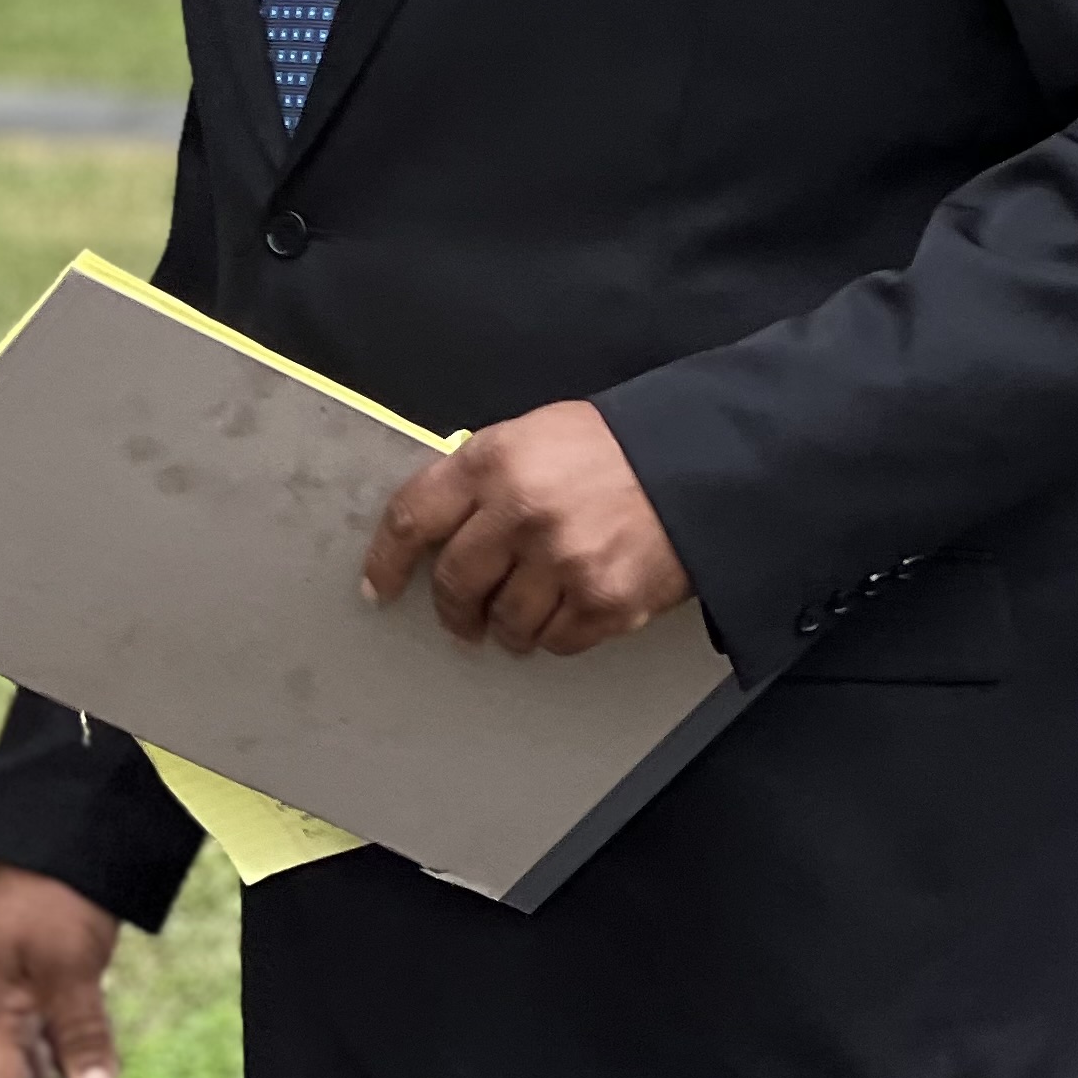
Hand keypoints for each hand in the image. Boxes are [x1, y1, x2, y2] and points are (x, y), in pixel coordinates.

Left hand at [362, 400, 691, 655]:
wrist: (699, 464)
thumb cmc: (610, 450)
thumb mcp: (531, 435)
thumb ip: (481, 476)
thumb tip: (437, 527)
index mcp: (493, 462)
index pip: (413, 518)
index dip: (388, 559)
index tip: (377, 586)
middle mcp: (521, 513)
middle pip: (455, 582)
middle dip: (451, 608)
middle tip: (460, 616)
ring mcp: (563, 561)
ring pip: (504, 622)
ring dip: (505, 627)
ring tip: (520, 614)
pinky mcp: (604, 601)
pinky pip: (556, 641)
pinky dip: (553, 634)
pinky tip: (567, 610)